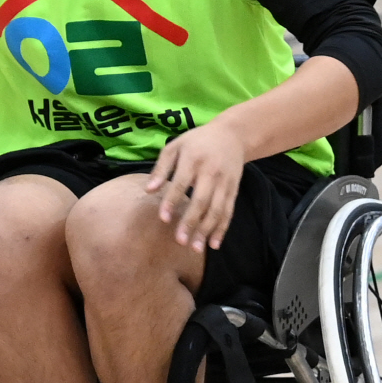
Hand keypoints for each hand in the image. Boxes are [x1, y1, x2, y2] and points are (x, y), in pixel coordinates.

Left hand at [145, 119, 246, 253]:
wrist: (232, 135)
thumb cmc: (197, 141)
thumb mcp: (175, 146)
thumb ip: (161, 168)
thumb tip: (148, 189)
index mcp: (193, 159)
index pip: (181, 183)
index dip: (172, 201)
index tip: (163, 219)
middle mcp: (211, 172)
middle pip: (201, 200)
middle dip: (191, 222)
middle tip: (180, 241)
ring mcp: (225, 182)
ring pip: (217, 210)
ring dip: (206, 231)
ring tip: (195, 248)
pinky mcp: (233, 190)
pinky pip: (228, 212)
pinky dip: (222, 229)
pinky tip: (214, 244)